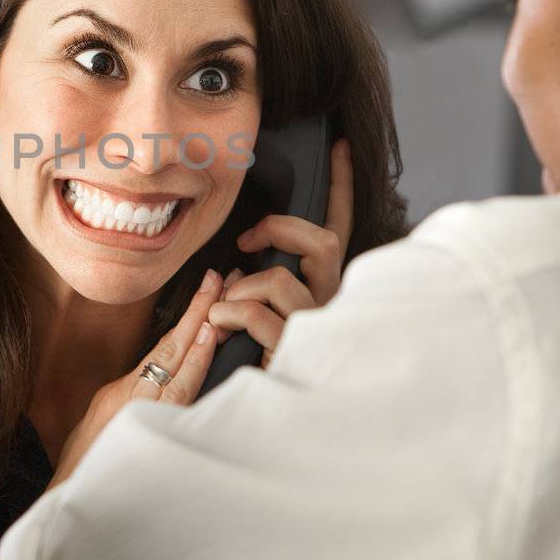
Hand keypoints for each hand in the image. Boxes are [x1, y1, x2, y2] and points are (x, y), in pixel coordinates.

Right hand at [49, 268, 225, 483]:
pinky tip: (204, 350)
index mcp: (122, 392)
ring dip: (199, 336)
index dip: (189, 317)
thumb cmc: (87, 466)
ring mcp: (138, 414)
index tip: (210, 289)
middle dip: (200, 312)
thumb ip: (134, 398)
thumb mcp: (107, 424)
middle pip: (172, 348)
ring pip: (177, 368)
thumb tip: (164, 378)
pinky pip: (177, 396)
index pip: (164, 347)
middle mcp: (131, 398)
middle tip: (223, 280)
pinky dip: (191, 370)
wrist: (67, 502)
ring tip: (219, 307)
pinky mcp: (142, 431)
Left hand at [207, 139, 354, 364]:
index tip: (337, 146)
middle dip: (280, 229)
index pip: (337, 228)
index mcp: (324, 285)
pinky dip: (231, 313)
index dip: (340, 187)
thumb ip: (261, 276)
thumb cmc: (256, 352)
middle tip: (246, 240)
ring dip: (243, 287)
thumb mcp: (261, 305)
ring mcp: (317, 329)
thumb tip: (240, 259)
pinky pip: (259, 316)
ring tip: (226, 306)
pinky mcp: (296, 353)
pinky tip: (220, 325)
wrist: (264, 412)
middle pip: (322, 242)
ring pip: (282, 279)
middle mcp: (330, 303)